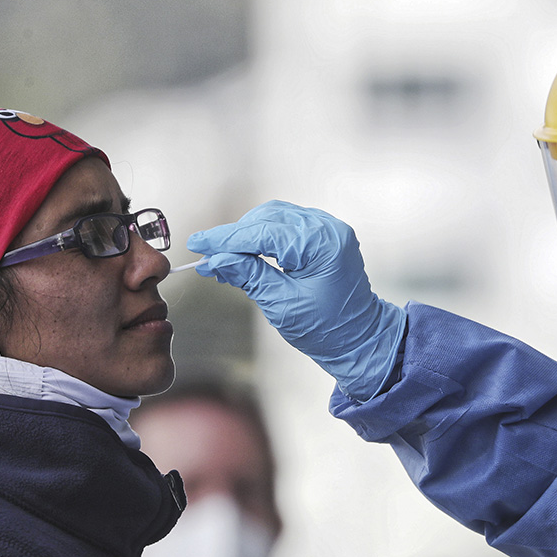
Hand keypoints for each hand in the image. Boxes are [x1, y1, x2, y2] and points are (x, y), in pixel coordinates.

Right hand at [186, 200, 405, 400]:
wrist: (359, 339)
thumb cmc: (327, 328)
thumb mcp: (282, 304)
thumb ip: (248, 276)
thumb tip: (214, 260)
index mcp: (323, 244)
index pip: (263, 232)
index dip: (226, 239)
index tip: (197, 243)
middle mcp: (328, 228)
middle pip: (267, 218)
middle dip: (235, 237)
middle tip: (207, 256)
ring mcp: (328, 229)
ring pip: (274, 218)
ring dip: (247, 235)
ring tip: (223, 258)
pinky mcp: (323, 236)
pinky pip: (286, 226)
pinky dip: (263, 237)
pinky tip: (245, 254)